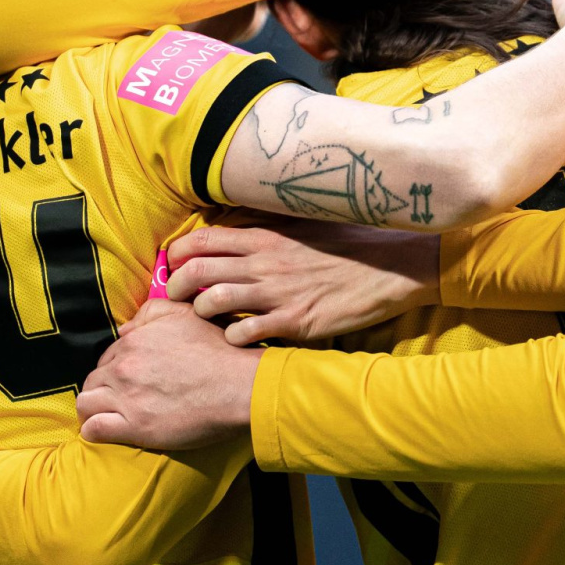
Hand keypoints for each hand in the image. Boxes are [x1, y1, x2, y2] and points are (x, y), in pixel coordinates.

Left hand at [78, 300, 259, 449]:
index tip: (133, 379)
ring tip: (111, 415)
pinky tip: (107, 431)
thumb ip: (151, 312)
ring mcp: (127, 397)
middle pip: (93, 379)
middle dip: (105, 388)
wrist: (240, 385)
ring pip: (86, 403)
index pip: (108, 356)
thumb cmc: (220, 349)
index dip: (117, 368)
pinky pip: (93, 429)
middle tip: (125, 398)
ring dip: (95, 408)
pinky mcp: (134, 426)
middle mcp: (125, 367)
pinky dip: (94, 430)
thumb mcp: (186, 314)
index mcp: (134, 341)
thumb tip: (126, 328)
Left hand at [166, 219, 438, 345]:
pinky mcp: (294, 321)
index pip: (203, 240)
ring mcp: (278, 293)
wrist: (390, 267)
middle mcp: (264, 262)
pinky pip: (246, 333)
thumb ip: (271, 227)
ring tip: (204, 320)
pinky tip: (237, 339)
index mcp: (265, 236)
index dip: (178, 254)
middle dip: (177, 287)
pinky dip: (232, 338)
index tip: (174, 266)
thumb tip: (241, 225)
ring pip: (215, 302)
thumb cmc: (349, 245)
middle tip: (175, 299)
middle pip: (199, 271)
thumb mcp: (305, 226)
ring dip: (200, 313)